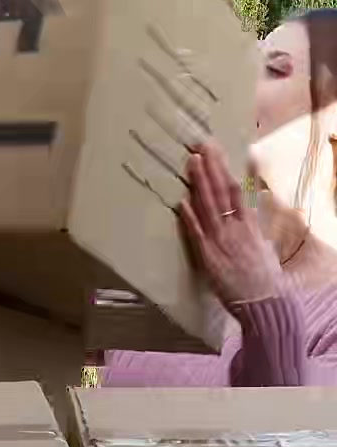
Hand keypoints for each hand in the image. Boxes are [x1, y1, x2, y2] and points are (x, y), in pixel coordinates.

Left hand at [178, 142, 282, 304]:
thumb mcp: (261, 245)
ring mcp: (221, 239)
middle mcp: (235, 227)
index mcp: (248, 224)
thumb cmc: (263, 276)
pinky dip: (190, 216)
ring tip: (192, 161)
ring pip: (208, 206)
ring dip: (199, 183)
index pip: (235, 189)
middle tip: (201, 145)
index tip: (215, 151)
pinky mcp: (209, 255)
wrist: (264, 301)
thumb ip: (251, 227)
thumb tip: (246, 211)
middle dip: (211, 167)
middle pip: (221, 191)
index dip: (223, 169)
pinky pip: (197, 232)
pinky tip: (182, 201)